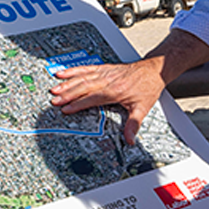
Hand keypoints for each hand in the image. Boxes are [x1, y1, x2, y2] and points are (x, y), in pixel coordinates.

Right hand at [48, 59, 165, 143]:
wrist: (153, 70)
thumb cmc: (147, 87)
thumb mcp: (142, 108)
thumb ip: (133, 125)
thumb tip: (129, 140)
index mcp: (115, 91)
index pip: (92, 98)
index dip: (78, 104)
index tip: (66, 109)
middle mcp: (108, 80)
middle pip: (83, 87)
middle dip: (67, 94)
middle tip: (54, 100)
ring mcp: (105, 73)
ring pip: (82, 77)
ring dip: (67, 83)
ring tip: (54, 88)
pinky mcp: (104, 68)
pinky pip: (85, 68)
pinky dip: (72, 70)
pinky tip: (62, 73)